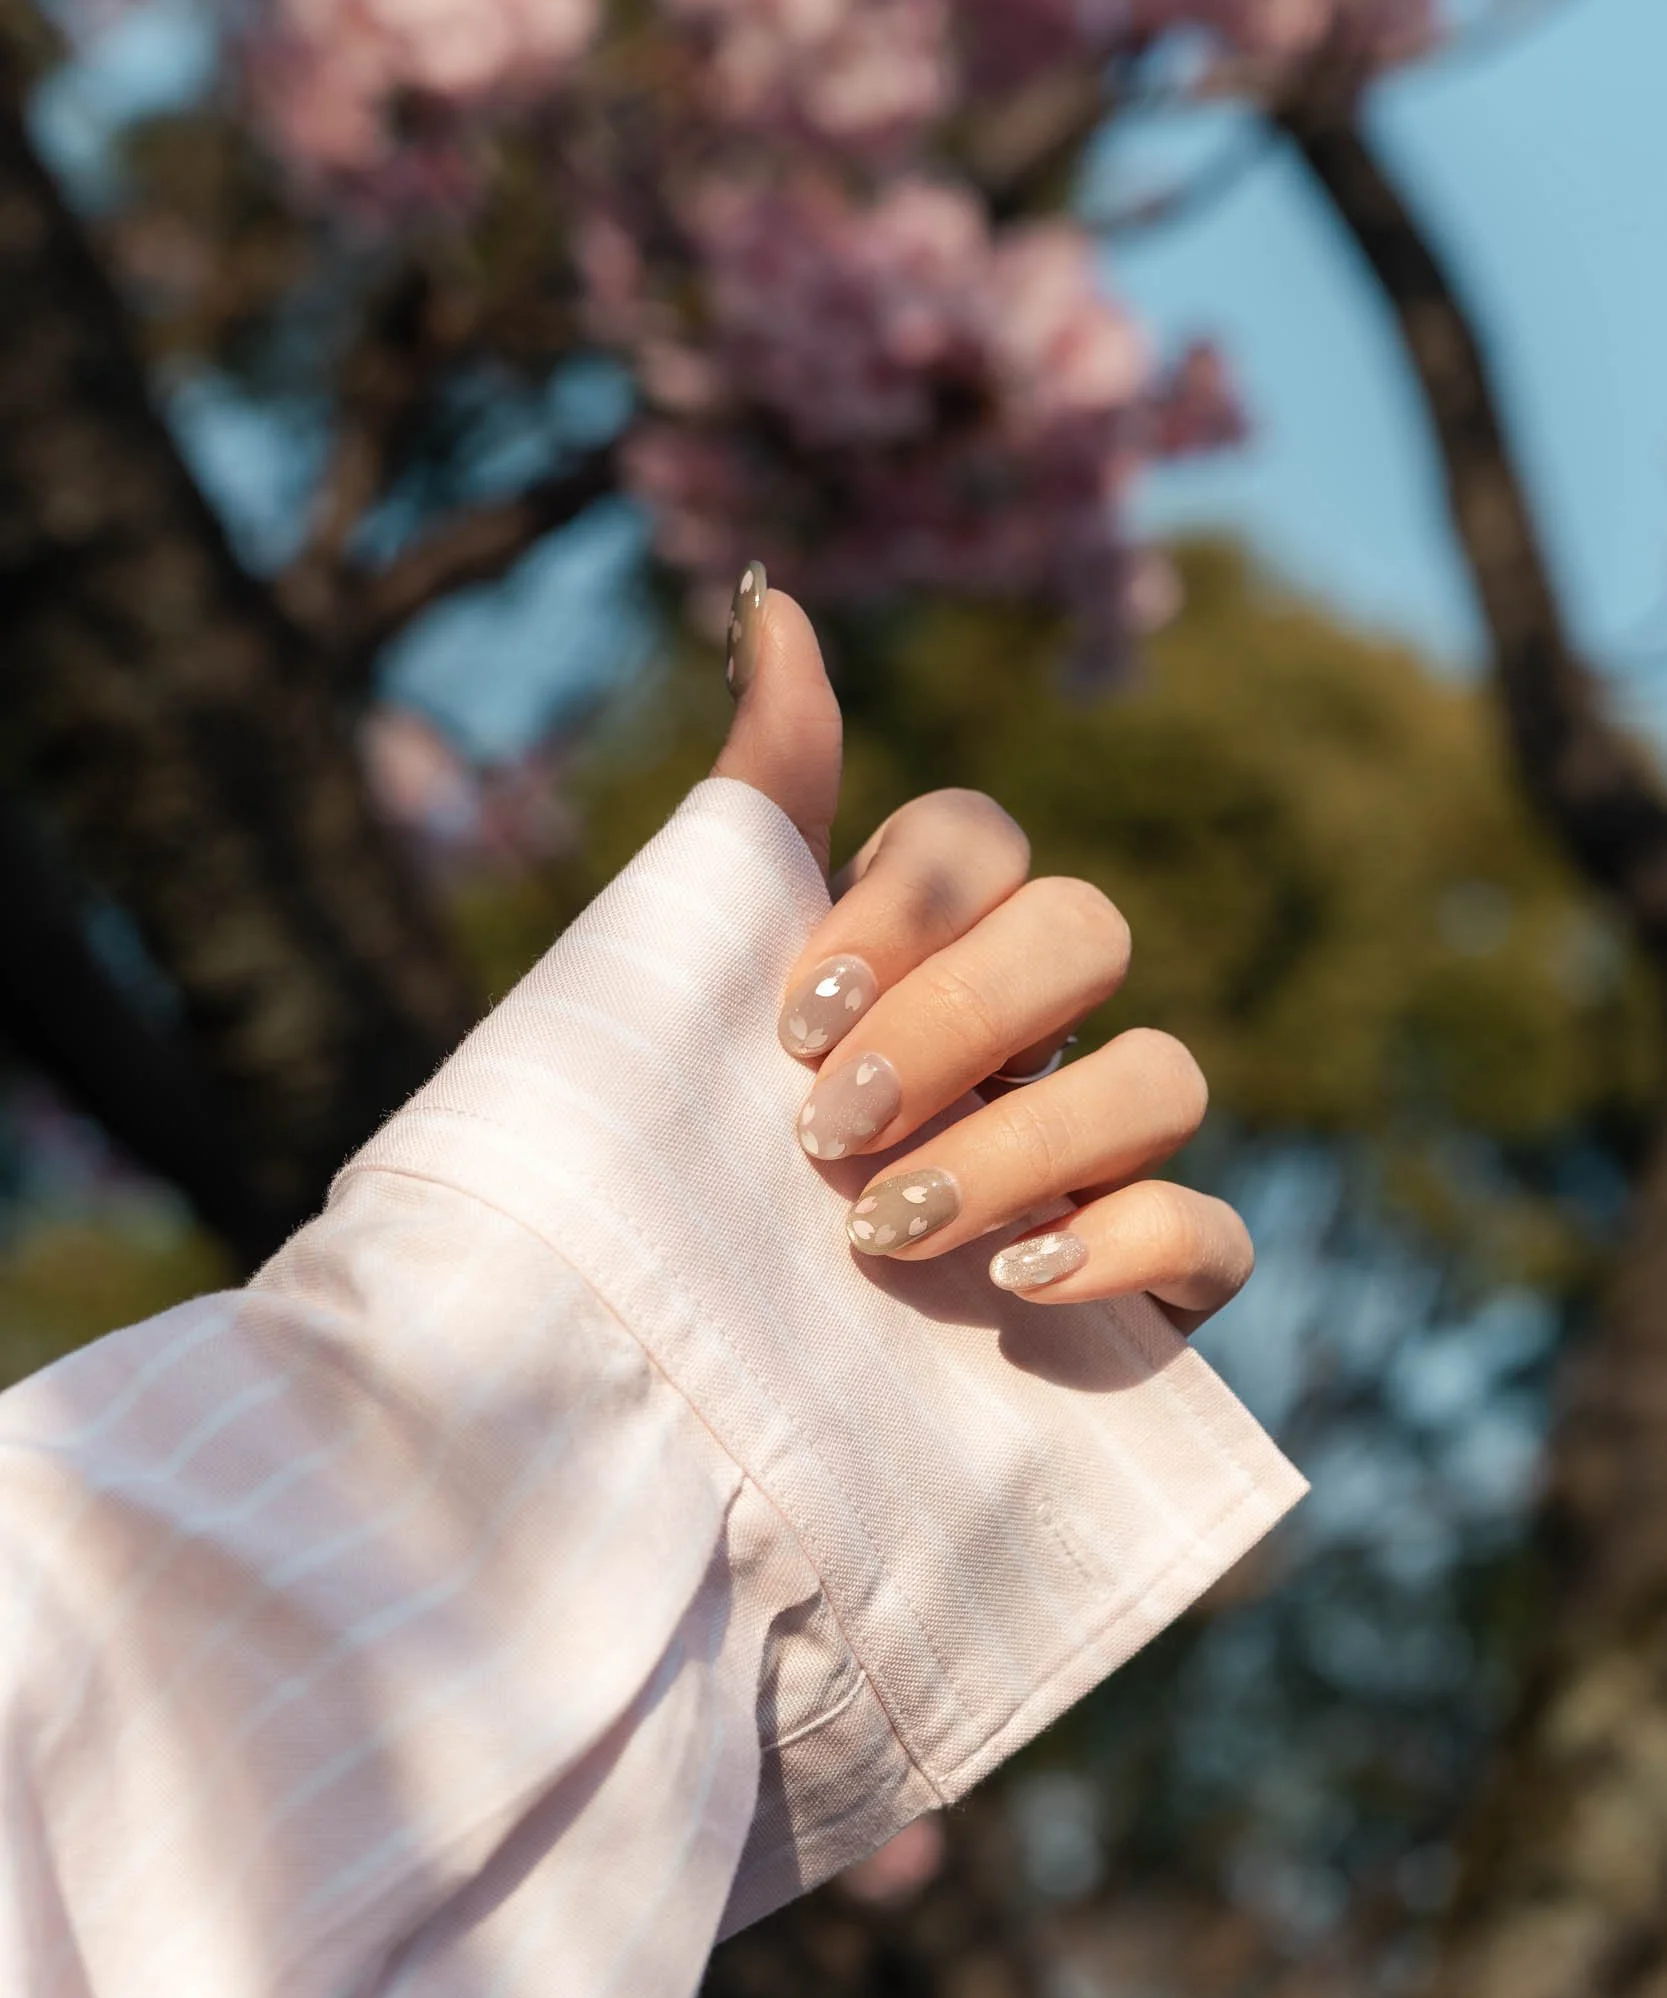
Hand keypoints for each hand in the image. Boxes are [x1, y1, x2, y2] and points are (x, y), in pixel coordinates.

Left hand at [714, 567, 1252, 1328]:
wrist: (663, 1402)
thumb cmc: (673, 1182)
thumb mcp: (687, 982)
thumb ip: (757, 799)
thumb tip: (769, 594)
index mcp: (918, 954)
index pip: (981, 837)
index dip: (907, 901)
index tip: (790, 1015)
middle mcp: (1023, 1038)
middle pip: (1087, 929)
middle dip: (966, 1015)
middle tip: (828, 1122)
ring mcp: (1095, 1159)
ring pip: (1167, 1074)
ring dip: (1026, 1139)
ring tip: (882, 1227)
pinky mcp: (1144, 1287)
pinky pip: (1218, 1234)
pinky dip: (1131, 1243)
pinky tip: (1016, 1280)